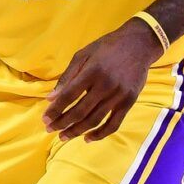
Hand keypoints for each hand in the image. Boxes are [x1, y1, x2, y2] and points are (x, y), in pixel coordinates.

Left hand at [44, 19, 163, 141]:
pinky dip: (100, 134)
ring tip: (64, 136)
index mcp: (92, 71)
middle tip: (50, 129)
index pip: (69, 96)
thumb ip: (67, 76)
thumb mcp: (83, 55)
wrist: (139, 44)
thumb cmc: (107, 48)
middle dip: (62, 123)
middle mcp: (105, 85)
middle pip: (80, 111)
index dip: (55, 110)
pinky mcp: (129, 102)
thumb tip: (51, 97)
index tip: (45, 119)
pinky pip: (114, 124)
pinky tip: (87, 138)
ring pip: (95, 120)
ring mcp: (119, 95)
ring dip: (77, 131)